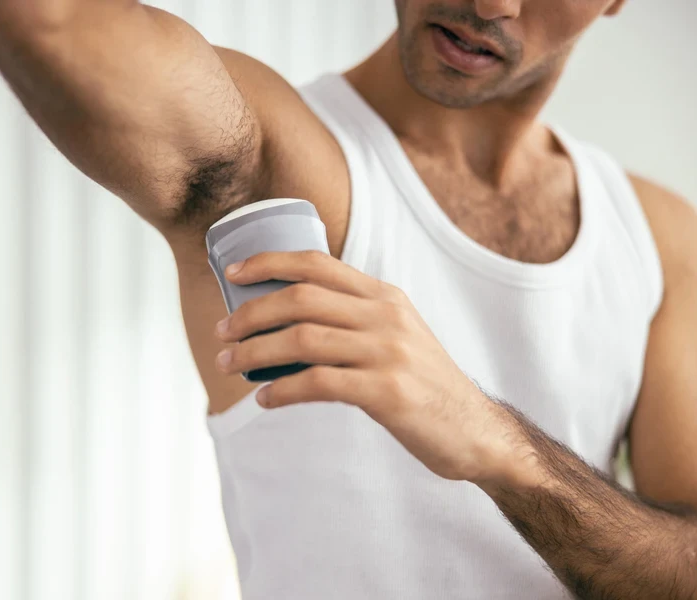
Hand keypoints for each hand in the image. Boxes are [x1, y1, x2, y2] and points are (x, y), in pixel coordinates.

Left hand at [213, 250, 528, 485]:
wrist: (473, 430)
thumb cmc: (423, 383)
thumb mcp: (397, 335)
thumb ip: (355, 319)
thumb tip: (288, 320)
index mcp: (385, 296)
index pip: (317, 264)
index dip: (268, 262)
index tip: (232, 273)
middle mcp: (386, 316)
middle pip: (301, 299)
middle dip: (251, 313)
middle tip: (222, 332)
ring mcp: (388, 352)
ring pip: (302, 339)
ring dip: (254, 351)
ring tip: (228, 364)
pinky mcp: (387, 392)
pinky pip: (318, 383)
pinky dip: (282, 390)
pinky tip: (266, 399)